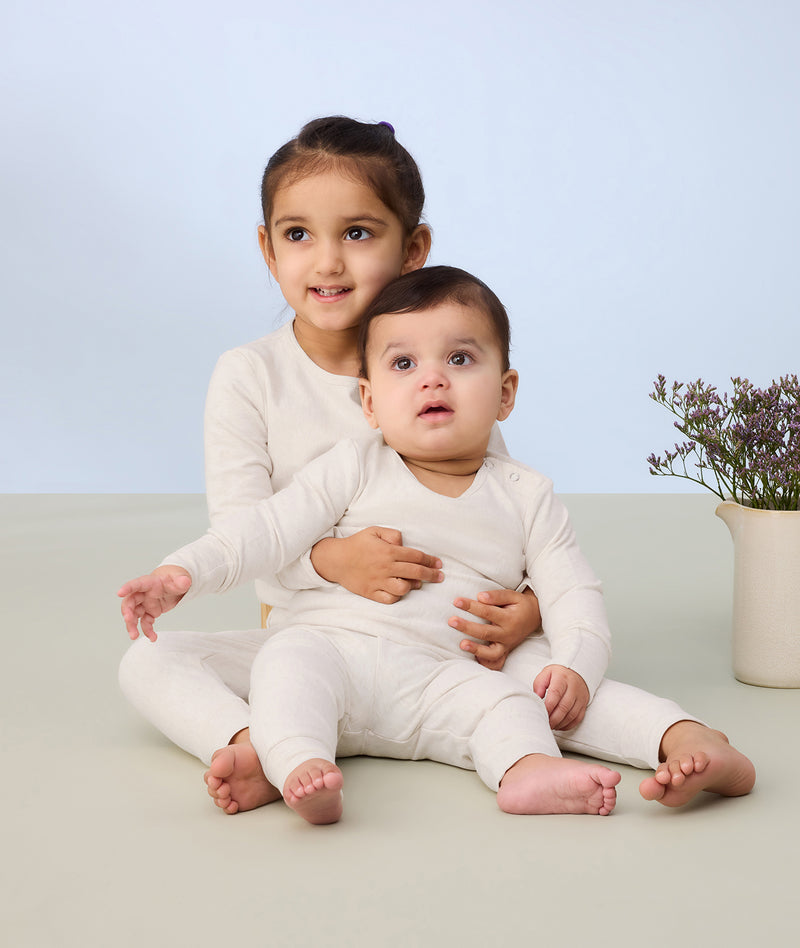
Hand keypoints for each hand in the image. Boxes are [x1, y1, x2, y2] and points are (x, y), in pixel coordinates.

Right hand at [117, 565, 191, 641]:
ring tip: (134, 636)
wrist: (175, 585)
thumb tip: (186, 581)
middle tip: (128, 620)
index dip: (128, 588)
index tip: (119, 593)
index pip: (137, 584)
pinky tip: (153, 638)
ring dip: (132, 625)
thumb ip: (182, 581)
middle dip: (127, 611)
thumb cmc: (174, 579)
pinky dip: (148, 631)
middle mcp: (144, 594)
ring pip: (134, 615)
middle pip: (130, 602)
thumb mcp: (180, 579)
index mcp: (150, 583)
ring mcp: (145, 604)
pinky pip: (145, 623)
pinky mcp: (149, 612)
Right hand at [310, 526, 441, 604]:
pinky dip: (397, 597)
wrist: (336, 560)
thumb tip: (404, 543)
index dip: (430, 561)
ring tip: (418, 583)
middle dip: (431, 575)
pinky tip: (401, 591)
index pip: (416, 556)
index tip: (439, 564)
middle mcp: (385, 568)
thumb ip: (392, 534)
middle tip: (440, 577)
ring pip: (404, 588)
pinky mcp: (371, 593)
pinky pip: (389, 599)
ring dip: (414, 586)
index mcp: (388, 551)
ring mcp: (378, 582)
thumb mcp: (374, 531)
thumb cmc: (357, 544)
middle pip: (415, 573)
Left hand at [452, 587, 541, 669]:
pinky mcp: (505, 652)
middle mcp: (508, 634)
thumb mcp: (513, 595)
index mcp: (509, 618)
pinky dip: (485, 664)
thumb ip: (497, 596)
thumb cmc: (520, 605)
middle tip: (452, 621)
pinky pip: (496, 663)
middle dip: (467, 627)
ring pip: (491, 653)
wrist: (534, 617)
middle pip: (485, 632)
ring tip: (461, 644)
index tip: (456, 601)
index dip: (471, 606)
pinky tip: (472, 660)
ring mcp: (506, 645)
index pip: (487, 611)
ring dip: (476, 650)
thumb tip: (480, 596)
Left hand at [533, 665, 588, 730]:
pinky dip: (568, 725)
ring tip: (550, 725)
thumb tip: (537, 698)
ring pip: (571, 715)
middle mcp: (573, 688)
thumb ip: (539, 684)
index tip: (541, 713)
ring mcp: (580, 697)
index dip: (548, 706)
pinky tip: (559, 726)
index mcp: (562, 678)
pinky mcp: (584, 704)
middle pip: (564, 707)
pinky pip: (577, 718)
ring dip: (560, 723)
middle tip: (545, 723)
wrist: (576, 672)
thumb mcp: (546, 673)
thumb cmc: (558, 675)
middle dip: (553, 718)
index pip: (555, 694)